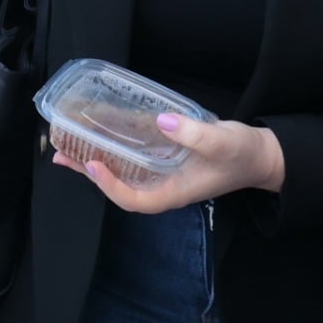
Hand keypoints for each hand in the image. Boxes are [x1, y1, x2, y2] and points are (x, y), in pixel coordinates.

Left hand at [50, 113, 286, 213]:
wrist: (260, 155)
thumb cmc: (242, 154)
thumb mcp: (222, 142)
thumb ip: (194, 133)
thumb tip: (163, 121)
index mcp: (174, 192)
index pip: (135, 200)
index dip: (111, 187)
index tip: (94, 165)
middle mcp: (164, 187)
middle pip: (120, 187)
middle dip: (90, 174)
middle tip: (61, 155)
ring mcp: (163, 175)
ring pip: (123, 172)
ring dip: (95, 160)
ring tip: (66, 147)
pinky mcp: (165, 160)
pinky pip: (134, 159)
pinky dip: (114, 149)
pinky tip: (100, 135)